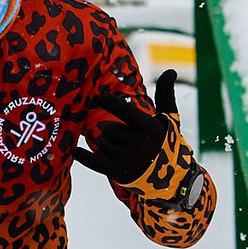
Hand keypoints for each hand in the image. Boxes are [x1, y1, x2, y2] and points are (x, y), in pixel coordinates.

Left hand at [72, 69, 178, 183]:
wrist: (172, 178)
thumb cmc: (167, 142)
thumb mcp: (169, 118)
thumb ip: (166, 93)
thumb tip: (171, 70)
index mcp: (148, 128)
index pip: (123, 111)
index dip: (109, 102)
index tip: (101, 98)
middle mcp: (137, 144)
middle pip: (107, 129)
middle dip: (111, 130)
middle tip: (123, 136)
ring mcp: (127, 160)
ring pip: (101, 144)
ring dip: (106, 144)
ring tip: (122, 150)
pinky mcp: (119, 173)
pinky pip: (95, 162)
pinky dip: (84, 156)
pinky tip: (75, 150)